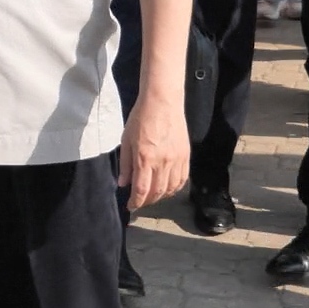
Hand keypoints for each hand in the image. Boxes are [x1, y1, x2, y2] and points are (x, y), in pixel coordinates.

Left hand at [118, 93, 189, 209]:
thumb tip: (123, 184)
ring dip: (161, 197)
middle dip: (147, 201)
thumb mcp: (126, 139)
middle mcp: (162, 162)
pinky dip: (175, 188)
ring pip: (171, 188)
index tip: (131, 205)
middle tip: (140, 202)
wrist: (163, 102)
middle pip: (157, 192)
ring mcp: (176, 160)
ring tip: (153, 196)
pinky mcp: (185, 156)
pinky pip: (182, 179)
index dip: (136, 202)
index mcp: (145, 158)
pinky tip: (168, 188)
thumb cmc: (141, 118)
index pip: (142, 190)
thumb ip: (125, 164)